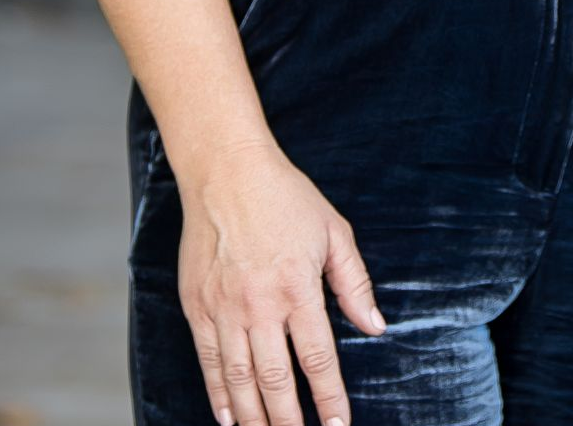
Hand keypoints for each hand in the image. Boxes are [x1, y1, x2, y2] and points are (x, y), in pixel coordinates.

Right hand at [177, 141, 385, 425]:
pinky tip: (228, 418)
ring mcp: (224, 309)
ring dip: (254, 418)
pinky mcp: (197, 308)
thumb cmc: (285, 197)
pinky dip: (218, 394)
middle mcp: (259, 305)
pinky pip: (208, 362)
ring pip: (240, 380)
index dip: (330, 398)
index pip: (318, 358)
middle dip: (290, 422)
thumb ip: (354, 282)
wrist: (225, 172)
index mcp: (297, 287)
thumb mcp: (332, 231)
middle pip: (276, 380)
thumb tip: (375, 326)